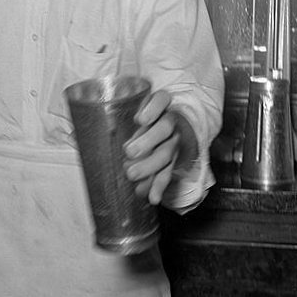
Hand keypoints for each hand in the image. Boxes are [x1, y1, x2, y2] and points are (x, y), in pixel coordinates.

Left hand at [122, 90, 195, 204]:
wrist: (182, 124)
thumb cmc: (153, 114)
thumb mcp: (144, 108)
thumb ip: (130, 121)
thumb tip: (114, 144)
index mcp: (163, 103)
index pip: (161, 100)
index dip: (151, 109)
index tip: (140, 119)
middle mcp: (172, 121)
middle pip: (163, 130)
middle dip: (147, 142)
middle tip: (129, 152)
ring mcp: (176, 141)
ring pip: (166, 153)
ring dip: (149, 166)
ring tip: (132, 174)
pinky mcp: (176, 159)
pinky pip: (168, 172)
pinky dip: (159, 186)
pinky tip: (151, 197)